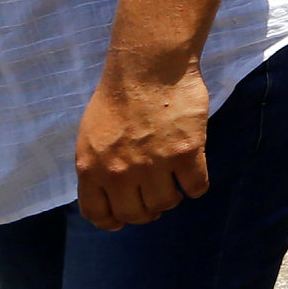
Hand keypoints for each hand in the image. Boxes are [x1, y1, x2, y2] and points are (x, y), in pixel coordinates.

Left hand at [75, 63, 208, 229]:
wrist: (148, 67)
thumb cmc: (119, 96)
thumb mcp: (91, 136)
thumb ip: (98, 165)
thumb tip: (110, 189)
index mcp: (92, 169)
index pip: (98, 214)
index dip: (114, 221)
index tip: (125, 218)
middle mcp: (120, 173)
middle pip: (136, 214)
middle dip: (147, 211)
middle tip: (155, 196)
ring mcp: (154, 165)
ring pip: (167, 203)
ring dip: (171, 196)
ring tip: (174, 179)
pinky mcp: (186, 154)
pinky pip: (196, 187)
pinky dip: (196, 185)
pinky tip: (192, 171)